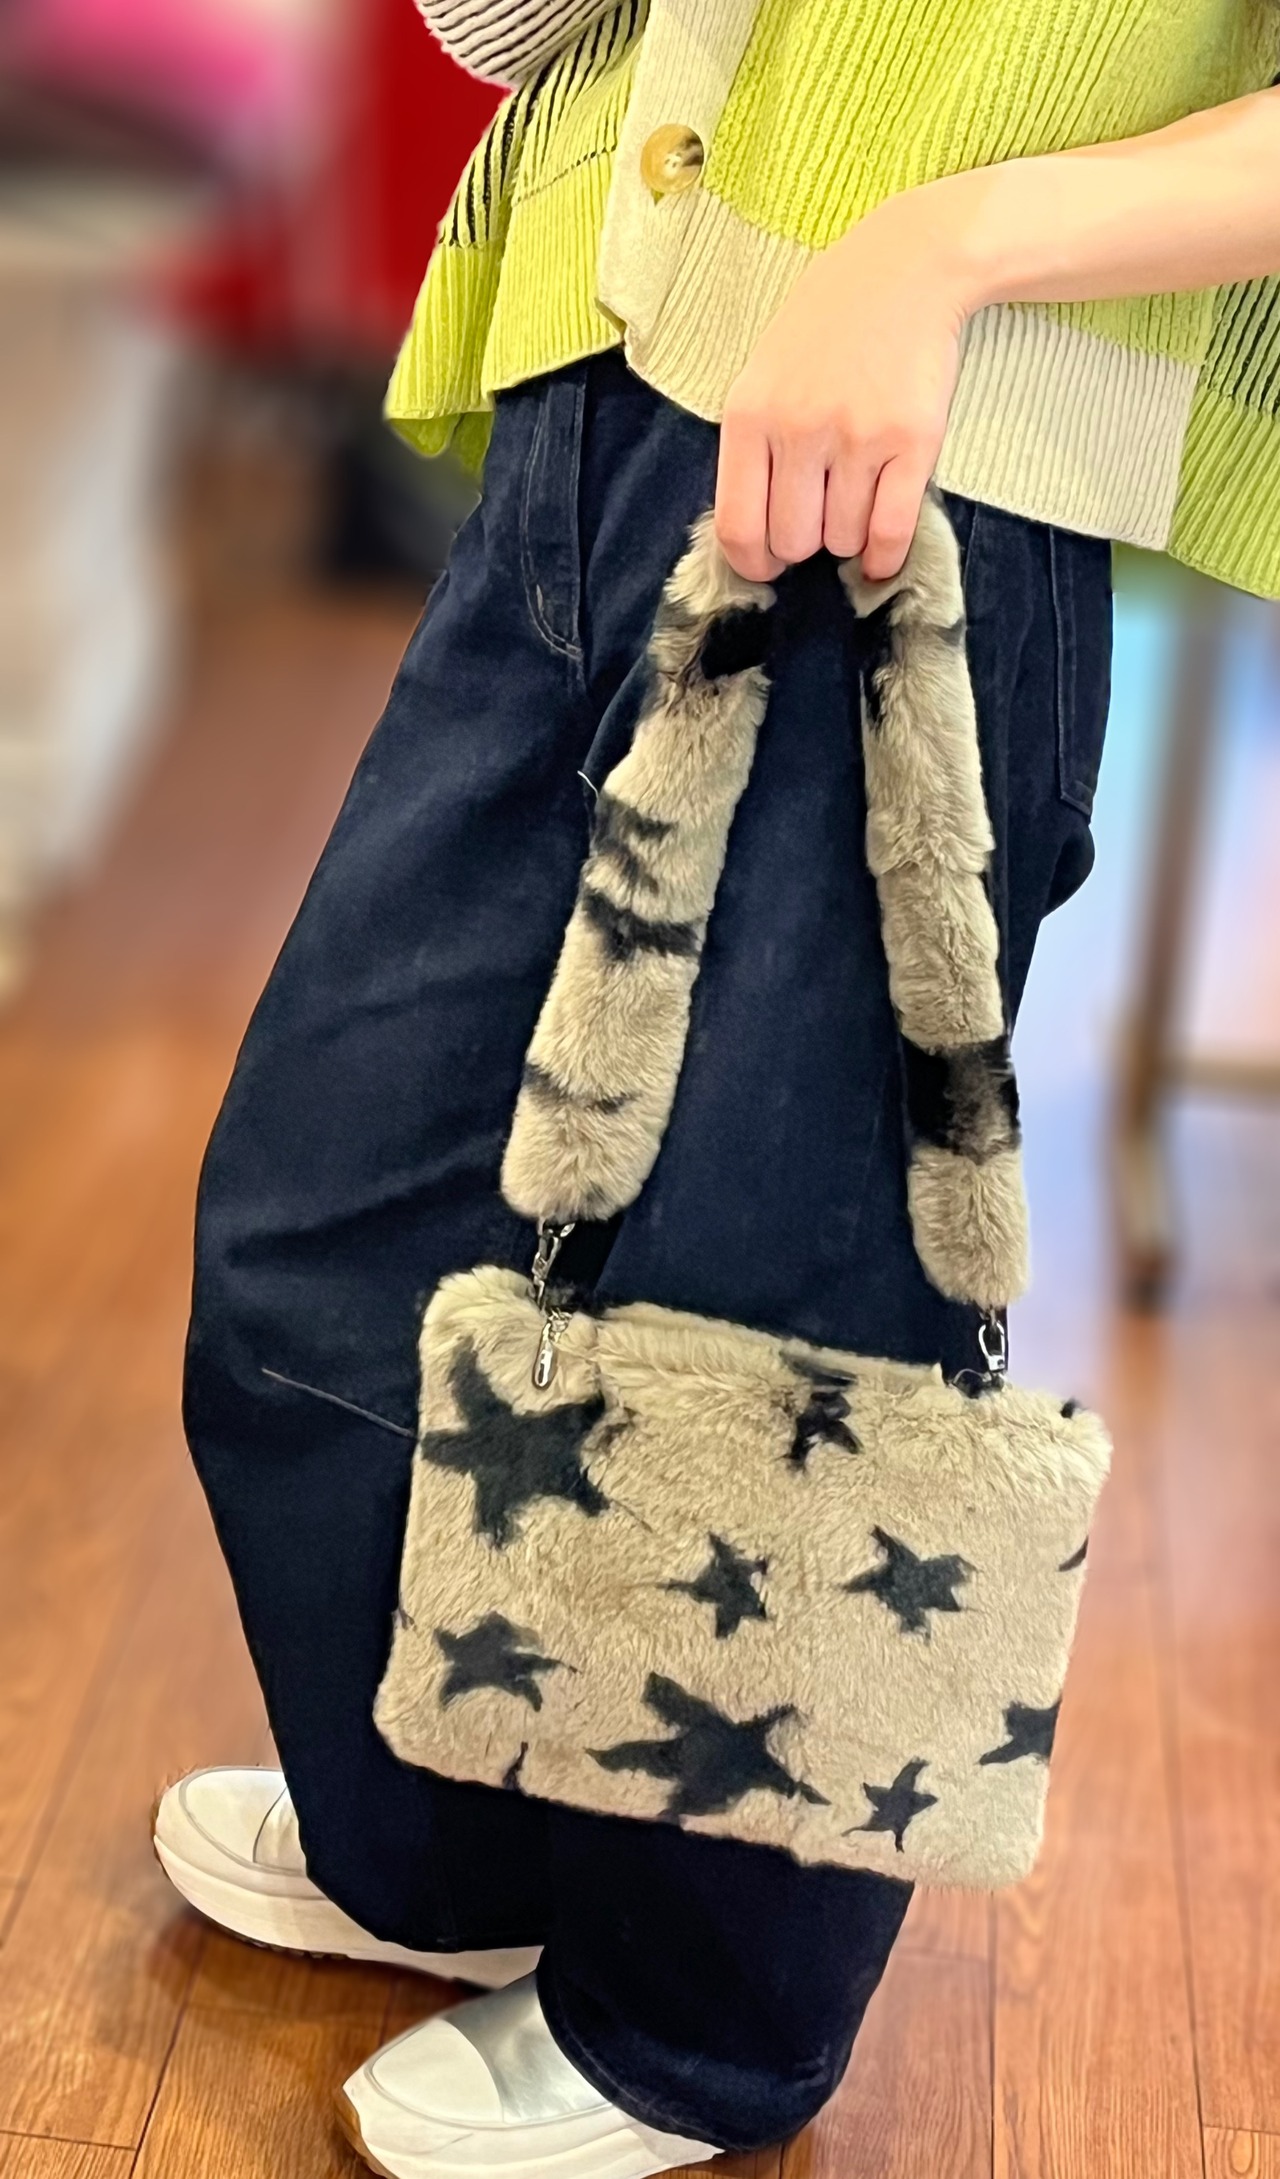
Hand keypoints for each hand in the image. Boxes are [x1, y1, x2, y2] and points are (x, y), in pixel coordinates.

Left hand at [714, 180, 977, 581]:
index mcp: (751, 415)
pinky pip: (892, 531)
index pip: (738, 525)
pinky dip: (886, 557)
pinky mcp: (912, 442)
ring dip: (848, 536)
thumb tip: (757, 532)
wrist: (908, 267)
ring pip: (843, 539)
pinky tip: (882, 557)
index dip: (753, 561)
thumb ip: (755, 444)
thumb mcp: (765, 372)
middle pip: (793, 541)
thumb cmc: (830, 322)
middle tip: (819, 518)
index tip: (768, 565)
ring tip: (855, 500)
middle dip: (805, 544)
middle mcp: (799, 430)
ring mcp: (858, 438)